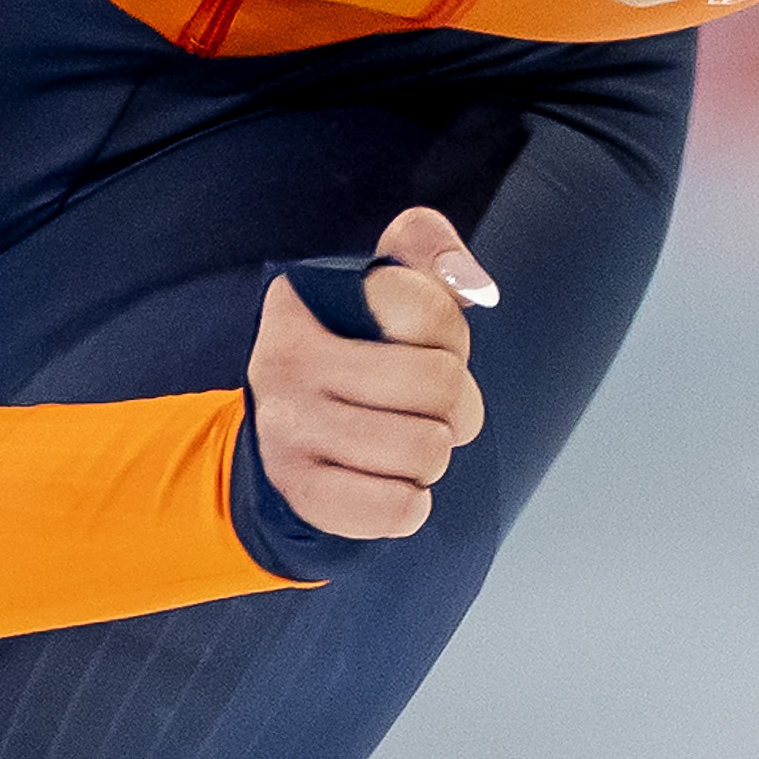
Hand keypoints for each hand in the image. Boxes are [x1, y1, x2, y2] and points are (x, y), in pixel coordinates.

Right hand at [248, 204, 497, 543]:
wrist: (288, 436)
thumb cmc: (355, 352)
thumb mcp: (380, 284)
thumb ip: (426, 249)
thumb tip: (475, 285)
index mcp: (304, 297)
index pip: (430, 309)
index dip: (448, 336)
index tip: (418, 345)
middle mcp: (283, 358)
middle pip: (440, 383)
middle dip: (454, 403)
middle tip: (425, 409)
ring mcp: (285, 428)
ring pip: (427, 449)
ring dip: (432, 455)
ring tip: (404, 444)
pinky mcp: (299, 490)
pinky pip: (398, 508)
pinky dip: (410, 504)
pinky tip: (390, 486)